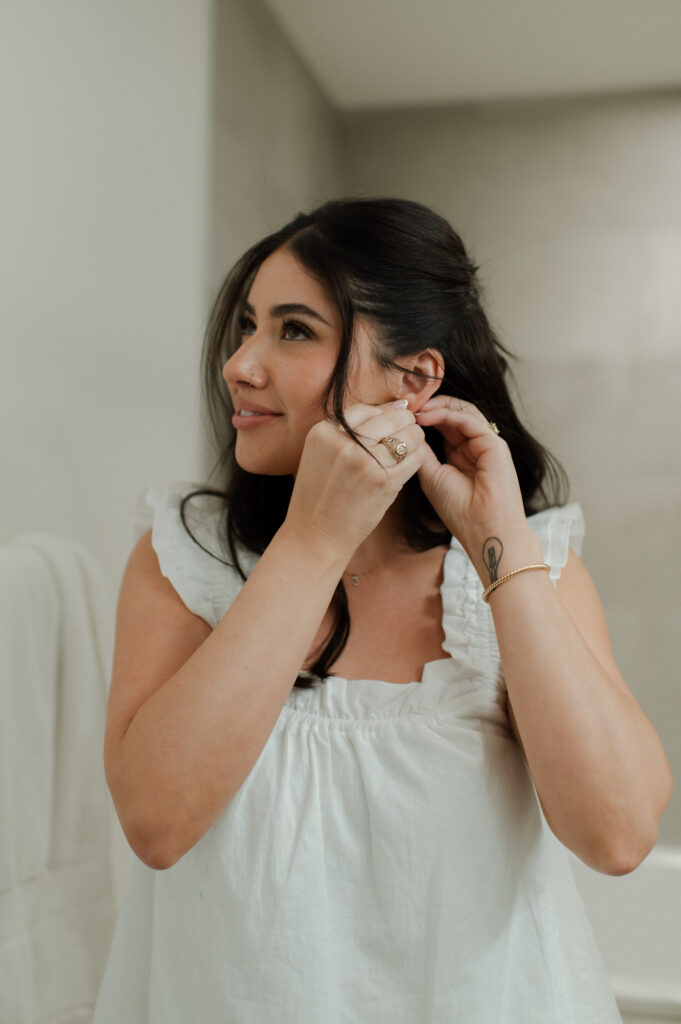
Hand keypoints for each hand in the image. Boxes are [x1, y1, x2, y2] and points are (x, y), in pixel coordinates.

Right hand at [284, 400, 426, 559]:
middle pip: (391, 417)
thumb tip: (394, 407)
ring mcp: (365, 461)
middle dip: (404, 422)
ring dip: (415, 438)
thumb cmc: (320, 496)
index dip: (384, 414)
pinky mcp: (383, 481)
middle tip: (407, 432)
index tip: (391, 422)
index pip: (366, 409)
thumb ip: (346, 432)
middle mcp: (344, 442)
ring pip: (408, 434)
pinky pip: (414, 457)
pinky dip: (417, 457)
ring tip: (411, 447)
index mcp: (324, 432)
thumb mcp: (320, 453)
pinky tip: (411, 463)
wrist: (315, 536)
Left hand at [414, 396, 527, 546]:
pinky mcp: (495, 444)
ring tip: (415, 408)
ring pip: (462, 411)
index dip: (422, 416)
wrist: (483, 530)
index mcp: (460, 454)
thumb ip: (421, 452)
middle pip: (452, 414)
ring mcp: (486, 444)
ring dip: (437, 406)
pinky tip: (427, 416)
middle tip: (406, 404)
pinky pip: (470, 420)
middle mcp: (474, 446)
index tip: (400, 414)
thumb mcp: (430, 476)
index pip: (442, 425)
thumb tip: (406, 430)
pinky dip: (447, 414)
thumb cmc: (458, 510)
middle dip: (429, 406)